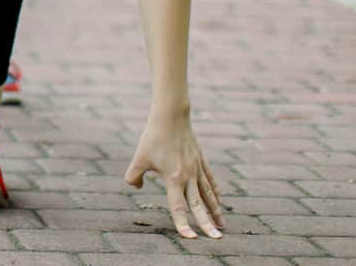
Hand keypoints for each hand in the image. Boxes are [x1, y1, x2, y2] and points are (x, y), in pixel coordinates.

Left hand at [124, 110, 223, 238]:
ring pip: (208, 194)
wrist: (170, 117)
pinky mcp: (200, 160)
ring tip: (222, 225)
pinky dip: (215, 191)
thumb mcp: (139, 158)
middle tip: (216, 238)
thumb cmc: (153, 138)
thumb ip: (133, 176)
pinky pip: (210, 179)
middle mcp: (189, 177)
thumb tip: (135, 186)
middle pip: (199, 205)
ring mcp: (197, 169)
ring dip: (215, 210)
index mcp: (174, 179)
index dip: (183, 223)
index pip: (178, 207)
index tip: (191, 238)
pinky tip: (219, 199)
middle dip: (207, 223)